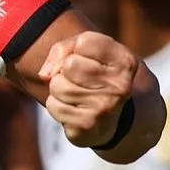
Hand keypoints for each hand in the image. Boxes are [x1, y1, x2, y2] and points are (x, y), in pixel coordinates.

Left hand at [38, 31, 142, 148]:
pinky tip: (72, 108)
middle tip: (78, 80)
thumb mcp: (86, 51)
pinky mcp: (87, 125)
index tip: (87, 59)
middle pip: (69, 65)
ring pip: (57, 86)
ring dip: (58, 89)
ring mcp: (105, 108)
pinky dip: (56, 105)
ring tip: (74, 94)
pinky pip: (53, 106)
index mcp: (124, 62)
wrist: (114, 116)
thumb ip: (64, 49)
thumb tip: (45, 75)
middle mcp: (119, 86)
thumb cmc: (95, 74)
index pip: (84, 43)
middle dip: (65, 71)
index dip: (76, 49)